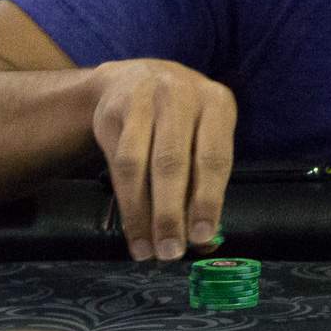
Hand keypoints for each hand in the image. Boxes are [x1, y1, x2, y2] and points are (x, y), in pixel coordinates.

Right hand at [91, 59, 235, 261]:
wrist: (132, 78)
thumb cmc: (181, 119)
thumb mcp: (203, 136)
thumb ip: (206, 183)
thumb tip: (205, 241)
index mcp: (217, 103)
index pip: (213, 157)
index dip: (208, 200)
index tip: (202, 237)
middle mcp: (181, 96)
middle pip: (173, 162)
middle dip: (171, 213)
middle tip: (171, 252)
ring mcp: (144, 100)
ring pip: (138, 164)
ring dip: (142, 213)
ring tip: (148, 249)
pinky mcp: (113, 111)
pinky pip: (117, 162)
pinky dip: (125, 201)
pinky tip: (132, 228)